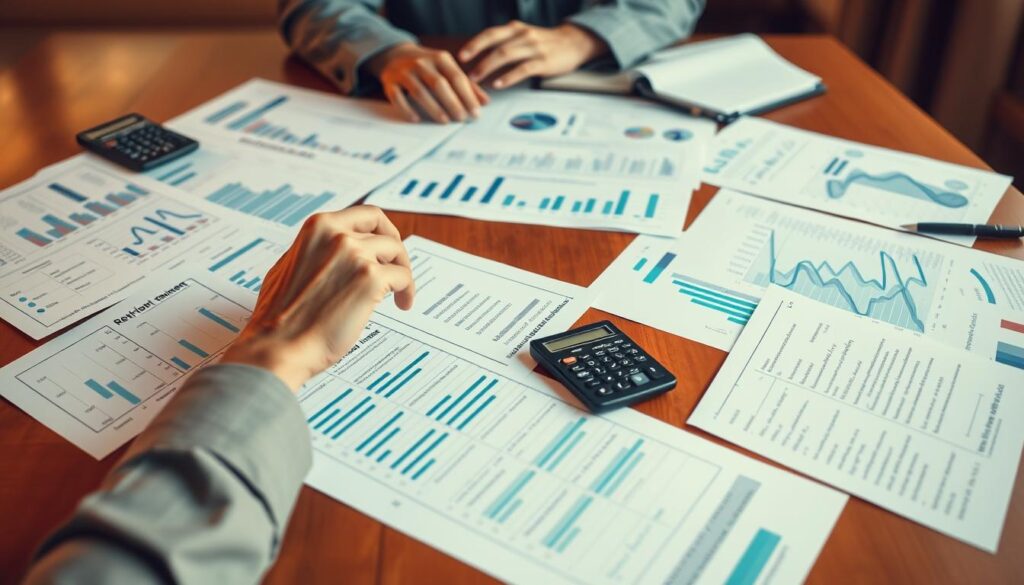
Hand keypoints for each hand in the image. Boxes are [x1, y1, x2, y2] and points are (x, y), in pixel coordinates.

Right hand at [222, 206, 414, 390]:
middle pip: (385, 233)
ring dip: (402, 273)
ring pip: (397, 254)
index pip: (365, 215)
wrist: (277, 346)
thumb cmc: (278, 316)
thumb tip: (333, 252)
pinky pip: (402, 277)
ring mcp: (355, 256)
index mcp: (318, 227)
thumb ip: (315, 251)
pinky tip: (402, 304)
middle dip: (396, 251)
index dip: (382, 230)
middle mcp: (337, 235)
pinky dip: (406, 291)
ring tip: (399, 293)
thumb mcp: (289, 265)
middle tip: (398, 268)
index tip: (387, 243)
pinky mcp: (370, 280)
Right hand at [368, 43, 488, 122]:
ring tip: (445, 121)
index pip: (457, 78)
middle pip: (439, 84)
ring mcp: (404, 72)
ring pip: (419, 91)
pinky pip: (397, 96)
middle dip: (452, 102)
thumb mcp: (448, 69)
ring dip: (433, 107)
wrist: (395, 53)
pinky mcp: (390, 82)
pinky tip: (416, 119)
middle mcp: (422, 63)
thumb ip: (467, 85)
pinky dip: (406, 108)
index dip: (467, 96)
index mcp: (440, 58)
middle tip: (462, 118)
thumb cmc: (428, 66)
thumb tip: (485, 102)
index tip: (476, 112)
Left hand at [460, 21, 607, 88]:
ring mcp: (534, 47)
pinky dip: (508, 77)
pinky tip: (499, 84)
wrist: (573, 42)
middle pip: (496, 46)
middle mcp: (523, 35)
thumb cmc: (544, 42)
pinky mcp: (544, 61)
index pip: (490, 34)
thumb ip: (504, 43)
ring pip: (506, 56)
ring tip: (478, 80)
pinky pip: (523, 68)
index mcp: (515, 28)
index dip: (474, 44)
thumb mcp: (522, 36)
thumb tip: (479, 57)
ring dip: (489, 68)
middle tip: (466, 74)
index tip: (461, 55)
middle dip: (478, 60)